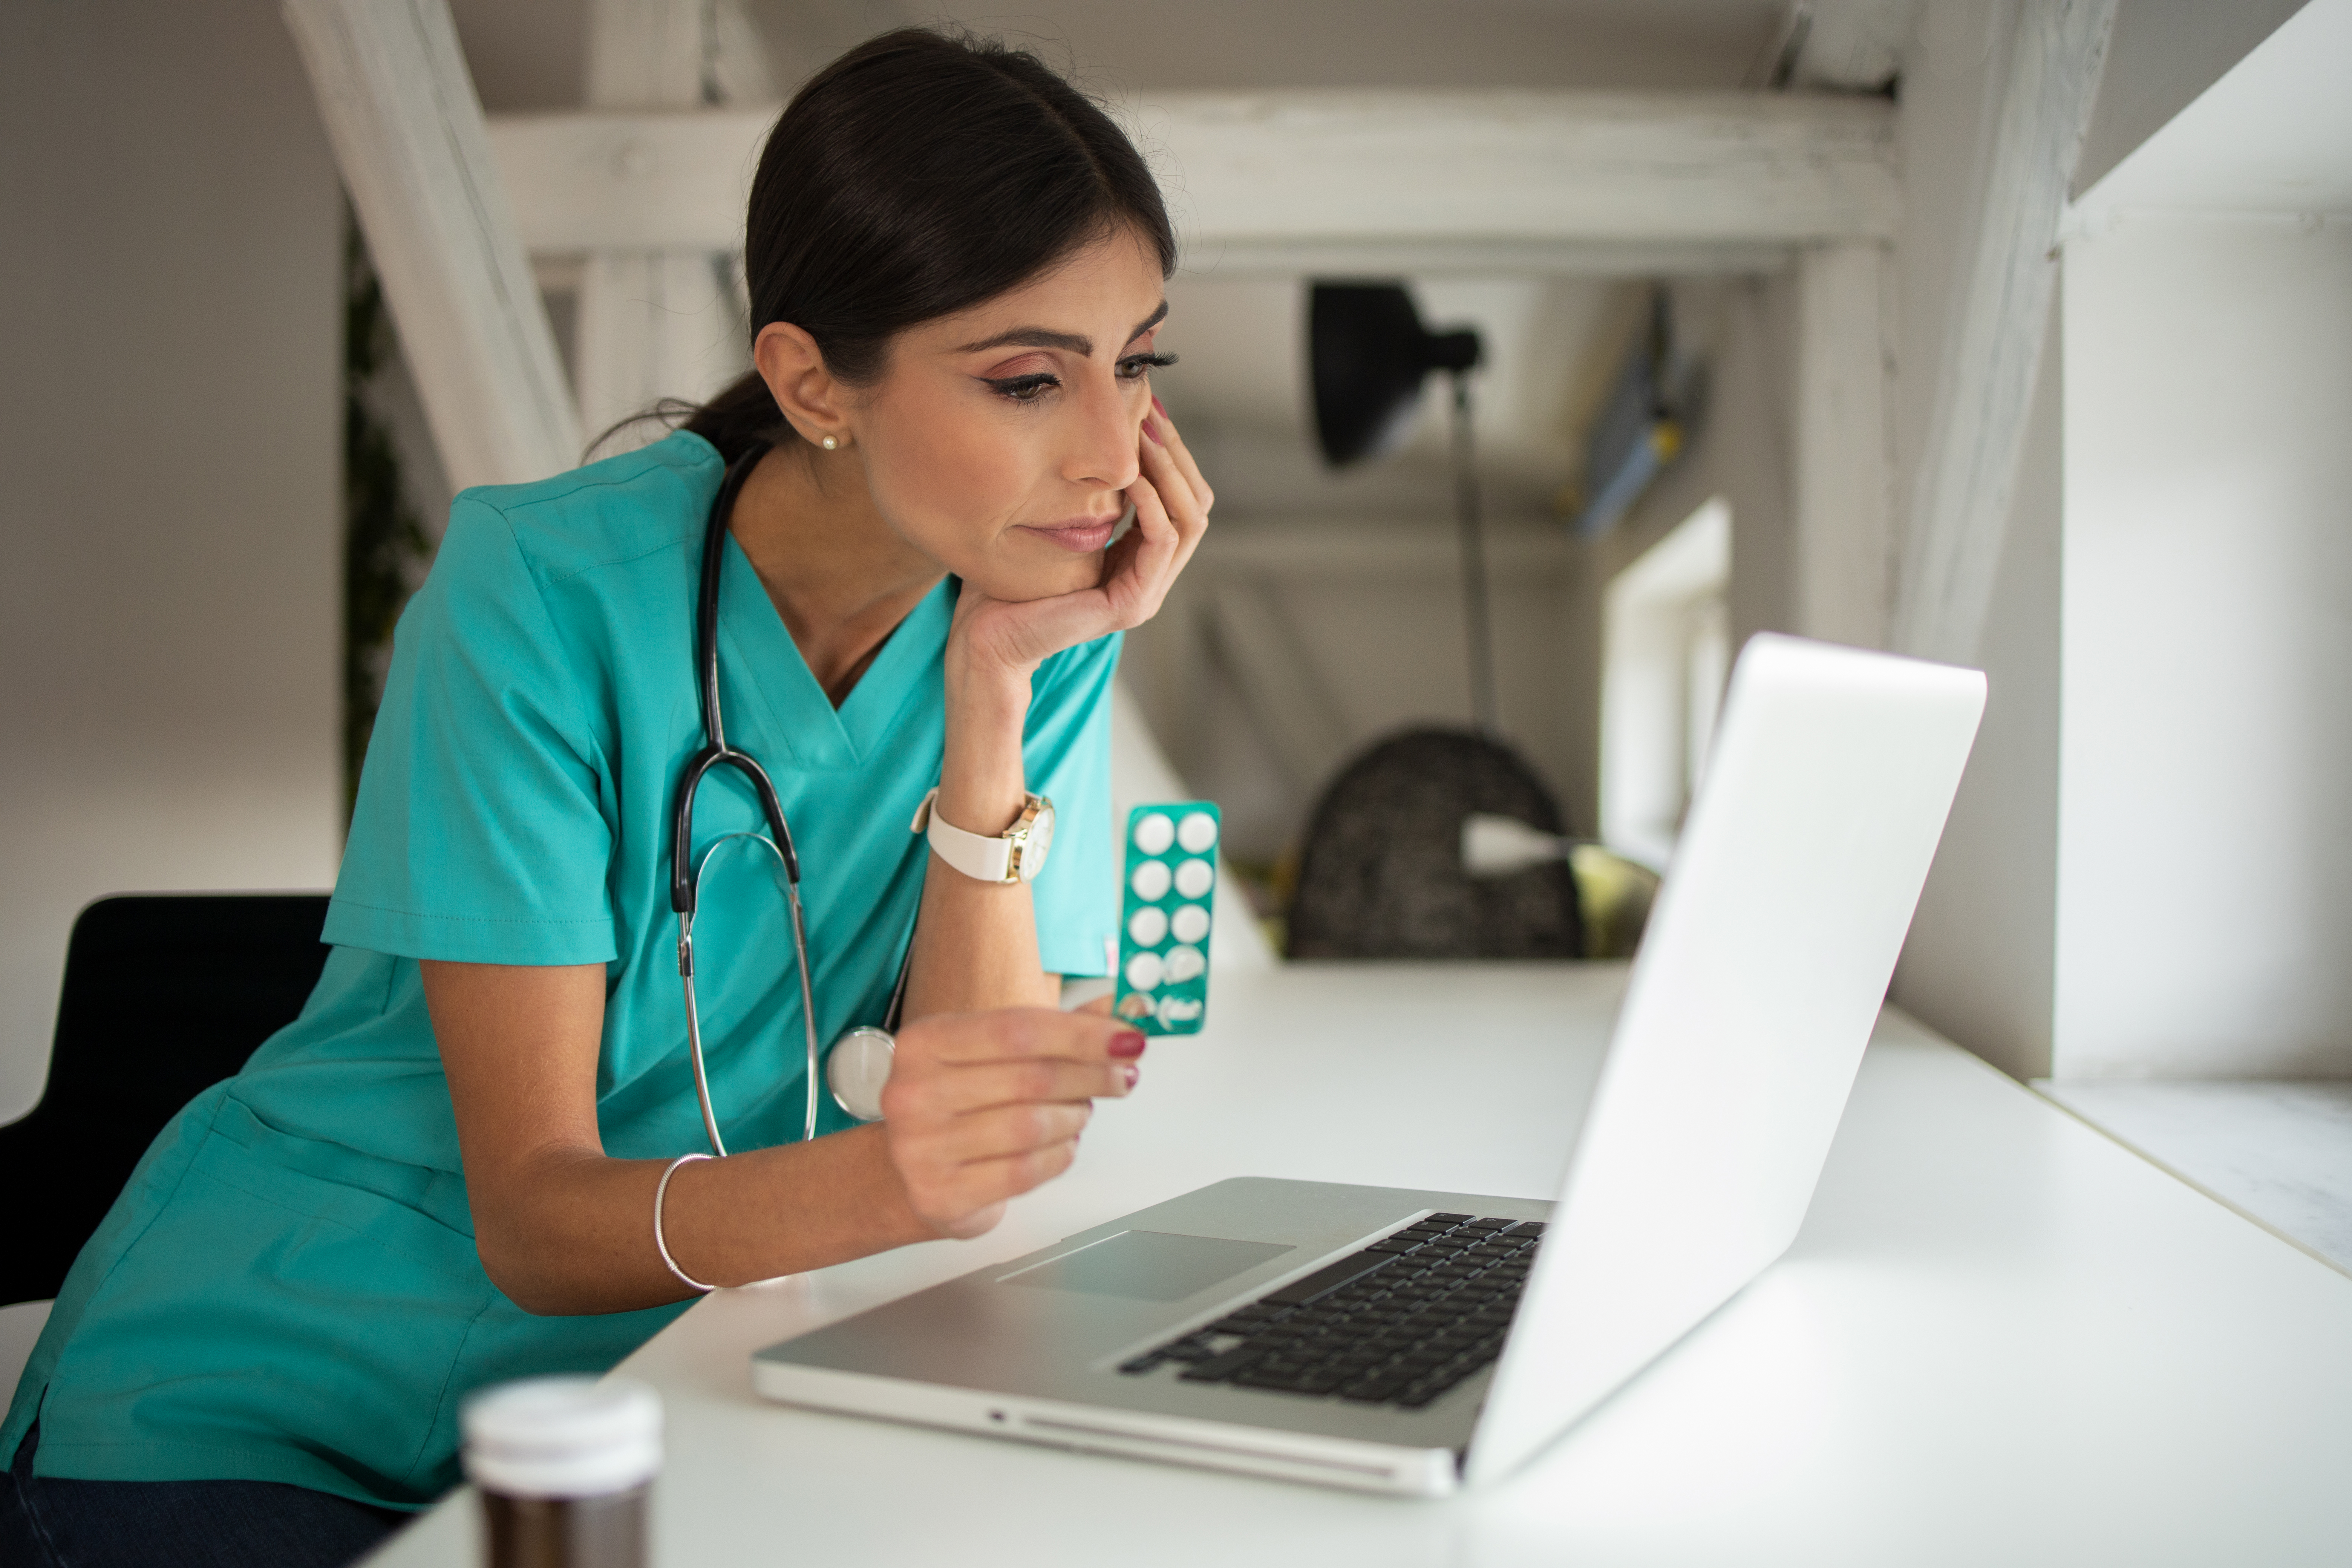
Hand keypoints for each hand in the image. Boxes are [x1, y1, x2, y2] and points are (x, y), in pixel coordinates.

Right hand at [879, 1010, 1146, 1237]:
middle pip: (1031, 1077)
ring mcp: (922, 1148)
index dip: (1082, 1034)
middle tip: (1122, 1076)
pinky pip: (1026, 1172)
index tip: (1127, 1039)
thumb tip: (1115, 1017)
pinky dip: (1060, 1155)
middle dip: (1092, 1075)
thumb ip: (1048, 1032)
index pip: (1018, 1028)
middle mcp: (913, 1093)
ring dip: (1075, 1117)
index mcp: (924, 1042)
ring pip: (1033, 1126)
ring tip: (1081, 1110)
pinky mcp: (941, 1194)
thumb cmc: (958, 1105)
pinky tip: (1064, 1143)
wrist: (911, 1172)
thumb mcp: (987, 1054)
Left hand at [952, 397, 1213, 676]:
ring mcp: (1147, 593)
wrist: (987, 637)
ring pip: (1189, 521)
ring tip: (1143, 435)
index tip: (1148, 410)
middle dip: (1177, 454)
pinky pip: (1161, 543)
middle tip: (1151, 413)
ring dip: (1170, 472)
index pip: (1180, 499)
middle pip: (1195, 505)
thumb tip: (1093, 441)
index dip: (1171, 453)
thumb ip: (1086, 496)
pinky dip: (1152, 504)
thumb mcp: (1056, 524)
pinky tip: (1131, 476)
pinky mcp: (1132, 603)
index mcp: (1138, 559)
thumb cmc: (1009, 581)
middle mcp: (1151, 577)